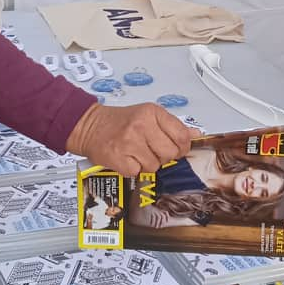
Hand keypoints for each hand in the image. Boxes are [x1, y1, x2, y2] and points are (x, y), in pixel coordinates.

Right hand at [65, 101, 192, 177]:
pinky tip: (127, 158)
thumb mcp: (147, 115)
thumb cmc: (118, 121)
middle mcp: (141, 125)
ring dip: (147, 163)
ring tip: (136, 152)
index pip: (182, 135)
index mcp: (151, 112)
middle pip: (171, 153)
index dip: (182, 146)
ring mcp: (129, 142)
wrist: (89, 126)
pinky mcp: (119, 158)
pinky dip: (134, 169)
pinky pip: (138, 172)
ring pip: (155, 165)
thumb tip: (194, 134)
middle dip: (164, 156)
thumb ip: (172, 125)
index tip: (177, 148)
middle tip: (152, 150)